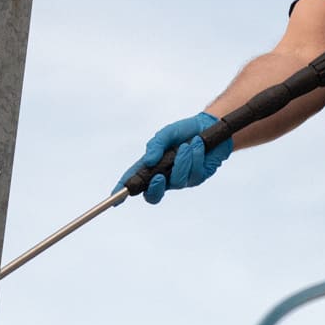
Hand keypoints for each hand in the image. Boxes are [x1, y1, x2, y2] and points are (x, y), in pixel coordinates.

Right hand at [117, 112, 231, 203]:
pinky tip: (199, 145)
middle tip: (159, 176)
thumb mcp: (166, 134)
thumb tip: (149, 161)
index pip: (135, 180)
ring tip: (187, 145)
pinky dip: (196, 157)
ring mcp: (180, 179)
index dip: (123, 190)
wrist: (209, 126)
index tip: (115, 198)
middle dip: (155, 188)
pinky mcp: (197, 178)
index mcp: (152, 165)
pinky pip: (193, 174)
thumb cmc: (184, 131)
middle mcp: (165, 176)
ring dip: (182, 162)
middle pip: (153, 195)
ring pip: (177, 181)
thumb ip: (155, 145)